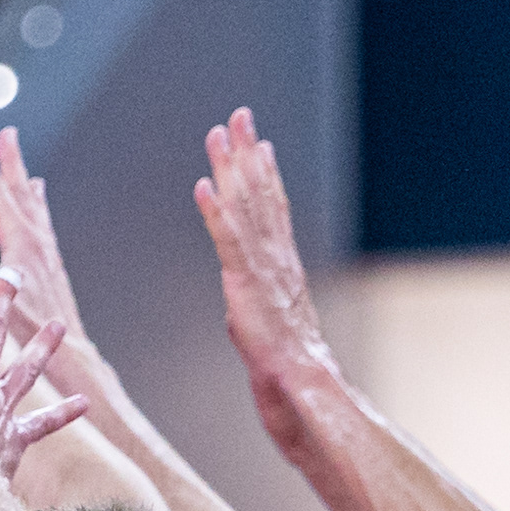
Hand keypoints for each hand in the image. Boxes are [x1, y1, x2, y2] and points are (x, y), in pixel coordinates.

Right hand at [0, 121, 91, 365]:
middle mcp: (38, 244)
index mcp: (20, 245)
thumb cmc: (26, 332)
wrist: (69, 359)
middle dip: (9, 162)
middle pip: (19, 192)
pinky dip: (37, 209)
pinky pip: (43, 228)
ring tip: (24, 165)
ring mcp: (48, 256)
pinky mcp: (51, 269)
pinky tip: (38, 209)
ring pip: (34, 209)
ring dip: (25, 184)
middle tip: (6, 132)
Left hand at [196, 105, 347, 405]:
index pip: (274, 212)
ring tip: (219, 133)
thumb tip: (245, 307)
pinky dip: (215, 212)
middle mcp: (277, 262)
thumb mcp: (270, 334)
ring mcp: (263, 273)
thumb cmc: (293, 376)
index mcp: (284, 270)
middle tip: (239, 115)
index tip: (258, 142)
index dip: (265, 175)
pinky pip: (228, 243)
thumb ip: (258, 312)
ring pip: (246, 209)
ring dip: (231, 168)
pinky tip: (202, 186)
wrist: (306, 395)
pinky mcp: (246, 290)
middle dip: (248, 154)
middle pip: (261, 197)